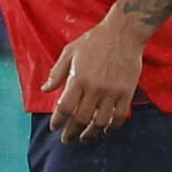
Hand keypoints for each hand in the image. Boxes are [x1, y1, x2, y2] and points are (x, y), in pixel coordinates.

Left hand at [41, 12, 148, 143]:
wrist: (123, 33)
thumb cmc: (94, 40)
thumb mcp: (70, 52)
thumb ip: (57, 72)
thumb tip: (45, 89)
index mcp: (78, 78)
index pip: (65, 107)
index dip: (58, 121)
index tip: (54, 127)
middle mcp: (95, 88)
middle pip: (81, 118)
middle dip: (71, 132)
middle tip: (67, 139)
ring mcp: (112, 91)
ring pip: (100, 121)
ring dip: (91, 133)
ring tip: (85, 138)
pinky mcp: (127, 92)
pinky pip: (119, 116)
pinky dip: (112, 127)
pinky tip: (106, 130)